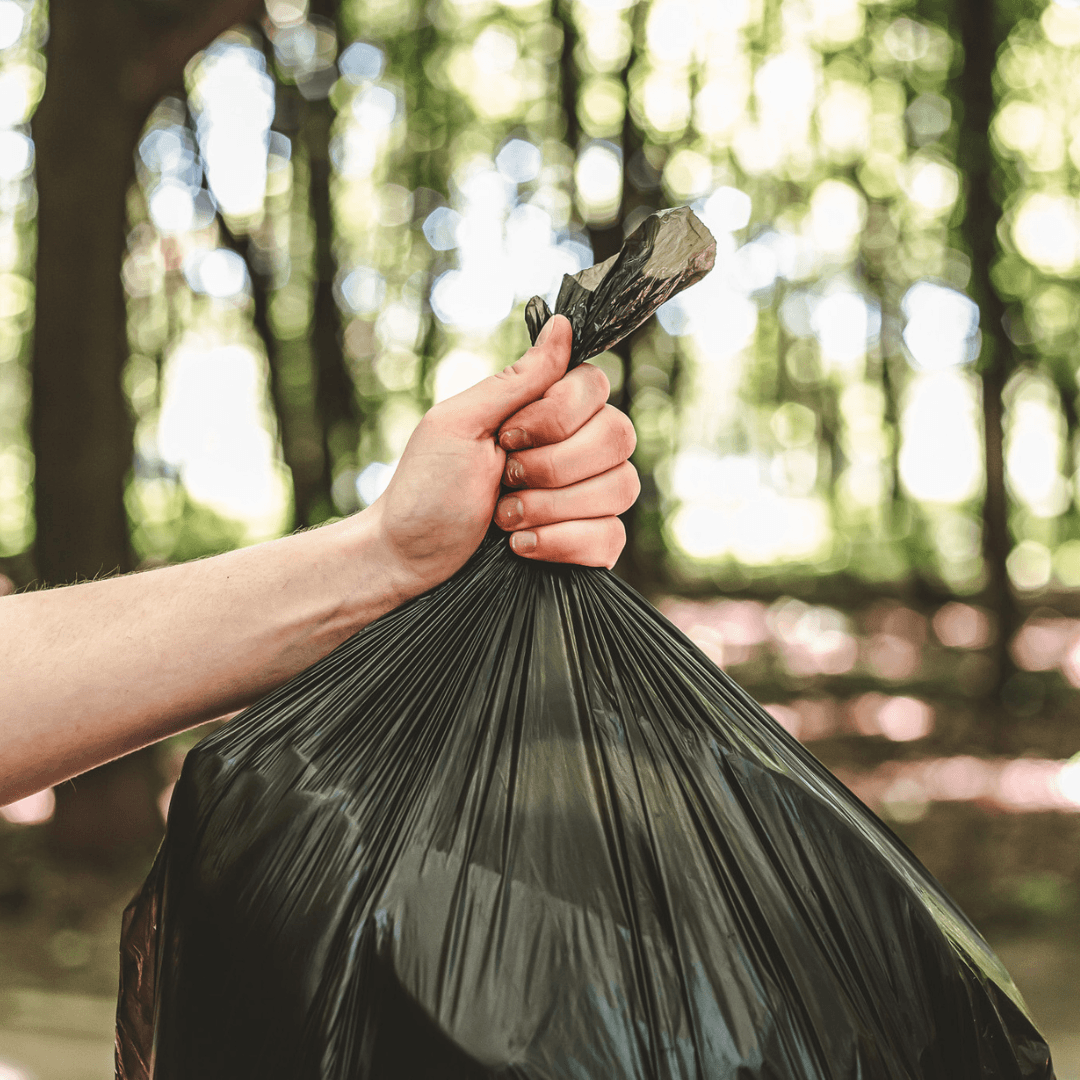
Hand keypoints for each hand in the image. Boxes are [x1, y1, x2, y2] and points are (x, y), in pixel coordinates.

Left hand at [366, 315, 638, 601]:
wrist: (407, 559)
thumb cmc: (425, 488)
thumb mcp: (460, 424)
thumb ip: (517, 380)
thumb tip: (562, 324)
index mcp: (545, 413)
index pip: (596, 387)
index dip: (558, 416)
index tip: (508, 437)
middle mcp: (575, 450)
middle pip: (618, 437)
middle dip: (552, 467)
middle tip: (503, 481)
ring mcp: (586, 499)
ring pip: (620, 488)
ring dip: (551, 509)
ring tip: (504, 519)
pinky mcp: (586, 545)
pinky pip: (611, 539)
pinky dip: (562, 544)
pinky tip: (523, 548)